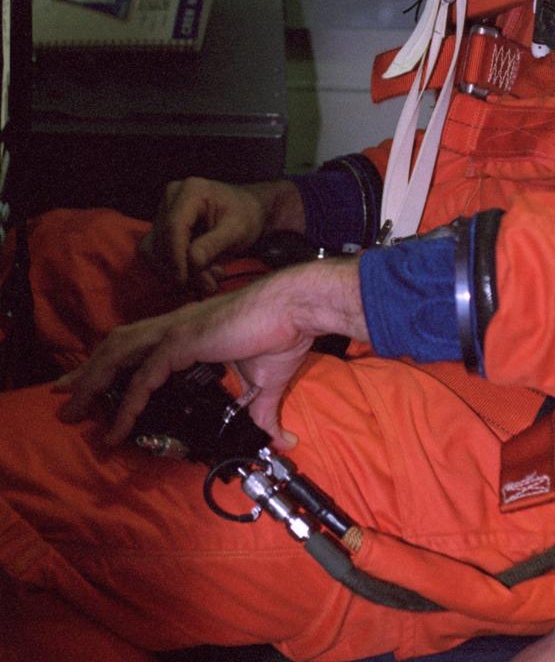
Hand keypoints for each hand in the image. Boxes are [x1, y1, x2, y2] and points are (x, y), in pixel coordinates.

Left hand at [56, 257, 366, 445]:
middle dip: (86, 370)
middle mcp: (175, 326)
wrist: (298, 308)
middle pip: (117, 344)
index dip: (111, 363)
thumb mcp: (267, 384)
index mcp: (190, 331)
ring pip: (118, 353)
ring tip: (72, 409)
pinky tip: (117, 427)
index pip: (139, 344)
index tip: (88, 383)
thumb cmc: (284, 335)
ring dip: (91, 380)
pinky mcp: (182, 341)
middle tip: (61, 395)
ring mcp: (176, 332)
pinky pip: (143, 376)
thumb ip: (264, 413)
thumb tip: (284, 442)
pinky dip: (126, 402)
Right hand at [145, 176, 305, 295]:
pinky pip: (155, 254)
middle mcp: (172, 197)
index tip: (183, 281)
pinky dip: (173, 270)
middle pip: (161, 241)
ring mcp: (163, 211)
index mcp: (192, 191)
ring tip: (208, 280)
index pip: (173, 227)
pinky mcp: (160, 227)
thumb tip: (192, 263)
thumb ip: (214, 244)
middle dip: (180, 269)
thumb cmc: (245, 216)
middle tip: (208, 285)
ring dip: (176, 273)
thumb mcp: (237, 230)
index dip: (175, 257)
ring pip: (153, 251)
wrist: (246, 211)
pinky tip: (199, 273)